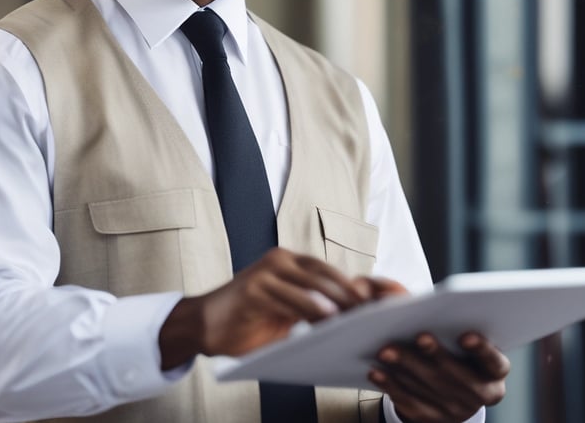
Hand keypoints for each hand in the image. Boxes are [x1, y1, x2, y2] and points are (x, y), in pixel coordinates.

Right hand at [159, 247, 386, 368]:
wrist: (205, 324)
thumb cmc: (249, 319)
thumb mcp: (286, 311)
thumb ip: (312, 307)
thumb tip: (350, 316)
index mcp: (289, 262)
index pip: (329, 270)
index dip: (354, 283)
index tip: (378, 298)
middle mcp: (279, 260)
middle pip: (324, 273)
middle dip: (351, 290)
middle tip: (374, 307)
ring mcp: (265, 272)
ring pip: (309, 282)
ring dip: (335, 298)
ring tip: (357, 312)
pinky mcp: (252, 288)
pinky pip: (286, 297)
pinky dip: (308, 305)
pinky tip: (325, 315)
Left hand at [369, 332, 509, 422]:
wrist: (456, 395)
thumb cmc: (461, 354)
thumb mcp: (469, 344)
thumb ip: (459, 328)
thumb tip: (434, 309)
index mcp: (495, 372)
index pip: (494, 362)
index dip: (481, 350)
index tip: (465, 335)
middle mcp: (480, 394)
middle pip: (456, 376)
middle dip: (435, 355)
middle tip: (419, 336)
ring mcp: (456, 410)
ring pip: (429, 388)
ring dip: (405, 367)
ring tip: (386, 350)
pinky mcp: (432, 419)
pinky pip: (409, 402)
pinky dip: (391, 385)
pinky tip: (376, 371)